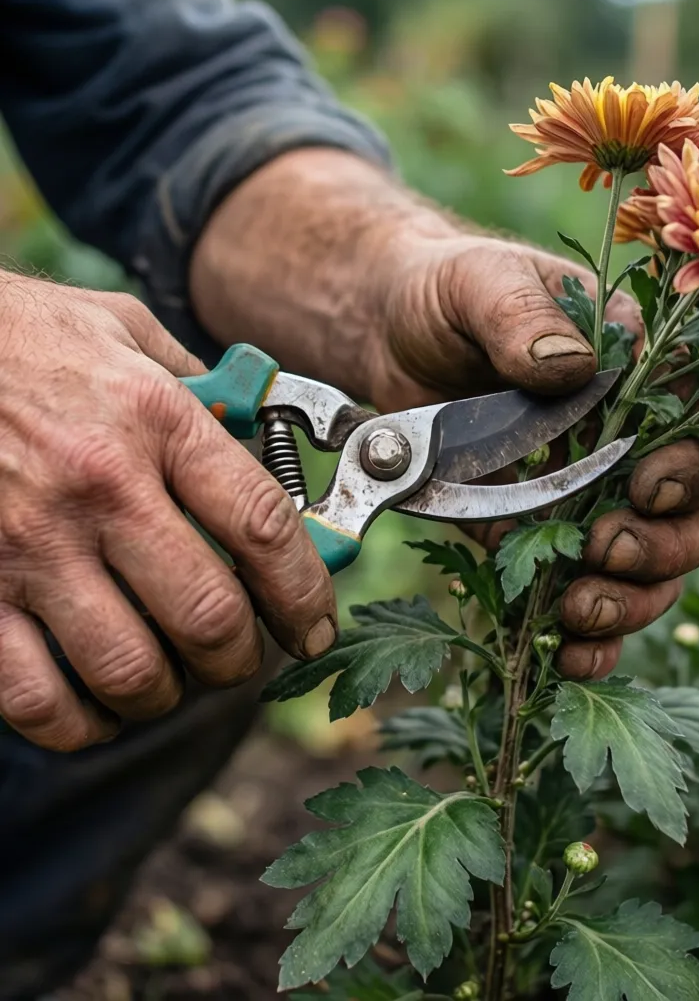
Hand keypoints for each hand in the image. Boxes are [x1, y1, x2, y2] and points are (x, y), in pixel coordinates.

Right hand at [0, 272, 337, 750]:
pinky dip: (79, 722)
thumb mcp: (123, 330)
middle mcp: (100, 487)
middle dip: (240, 659)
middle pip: (208, 616)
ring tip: (172, 679)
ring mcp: (29, 545)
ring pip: (130, 669)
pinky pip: (34, 695)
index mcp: (155, 421)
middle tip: (240, 659)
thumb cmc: (18, 336)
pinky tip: (97, 706)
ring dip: (168, 695)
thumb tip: (259, 432)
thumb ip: (197, 385)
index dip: (306, 594)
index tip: (315, 627)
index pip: (264, 528)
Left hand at [190, 149, 698, 677]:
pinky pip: (593, 596)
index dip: (697, 465)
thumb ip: (522, 316)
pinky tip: (569, 653)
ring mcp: (594, 498)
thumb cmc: (445, 295)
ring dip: (632, 599)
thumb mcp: (478, 284)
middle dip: (665, 545)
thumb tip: (572, 366)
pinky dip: (593, 637)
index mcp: (639, 371)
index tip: (644, 485)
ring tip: (579, 609)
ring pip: (657, 566)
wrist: (387, 337)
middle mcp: (632, 440)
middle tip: (608, 551)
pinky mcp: (550, 542)